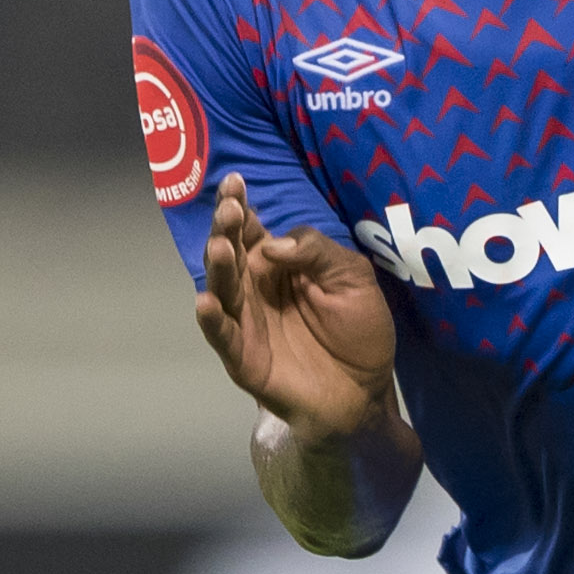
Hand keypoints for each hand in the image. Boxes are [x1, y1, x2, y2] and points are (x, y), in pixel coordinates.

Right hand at [194, 175, 398, 442]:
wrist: (366, 391)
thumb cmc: (358, 331)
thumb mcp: (351, 277)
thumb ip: (317, 252)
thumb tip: (273, 244)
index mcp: (276, 265)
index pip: (250, 230)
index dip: (239, 207)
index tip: (235, 183)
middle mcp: (253, 289)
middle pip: (230, 253)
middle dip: (226, 229)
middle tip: (231, 211)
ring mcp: (246, 323)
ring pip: (223, 289)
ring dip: (217, 267)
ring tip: (221, 248)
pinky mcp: (244, 357)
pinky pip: (222, 336)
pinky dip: (212, 320)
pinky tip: (207, 302)